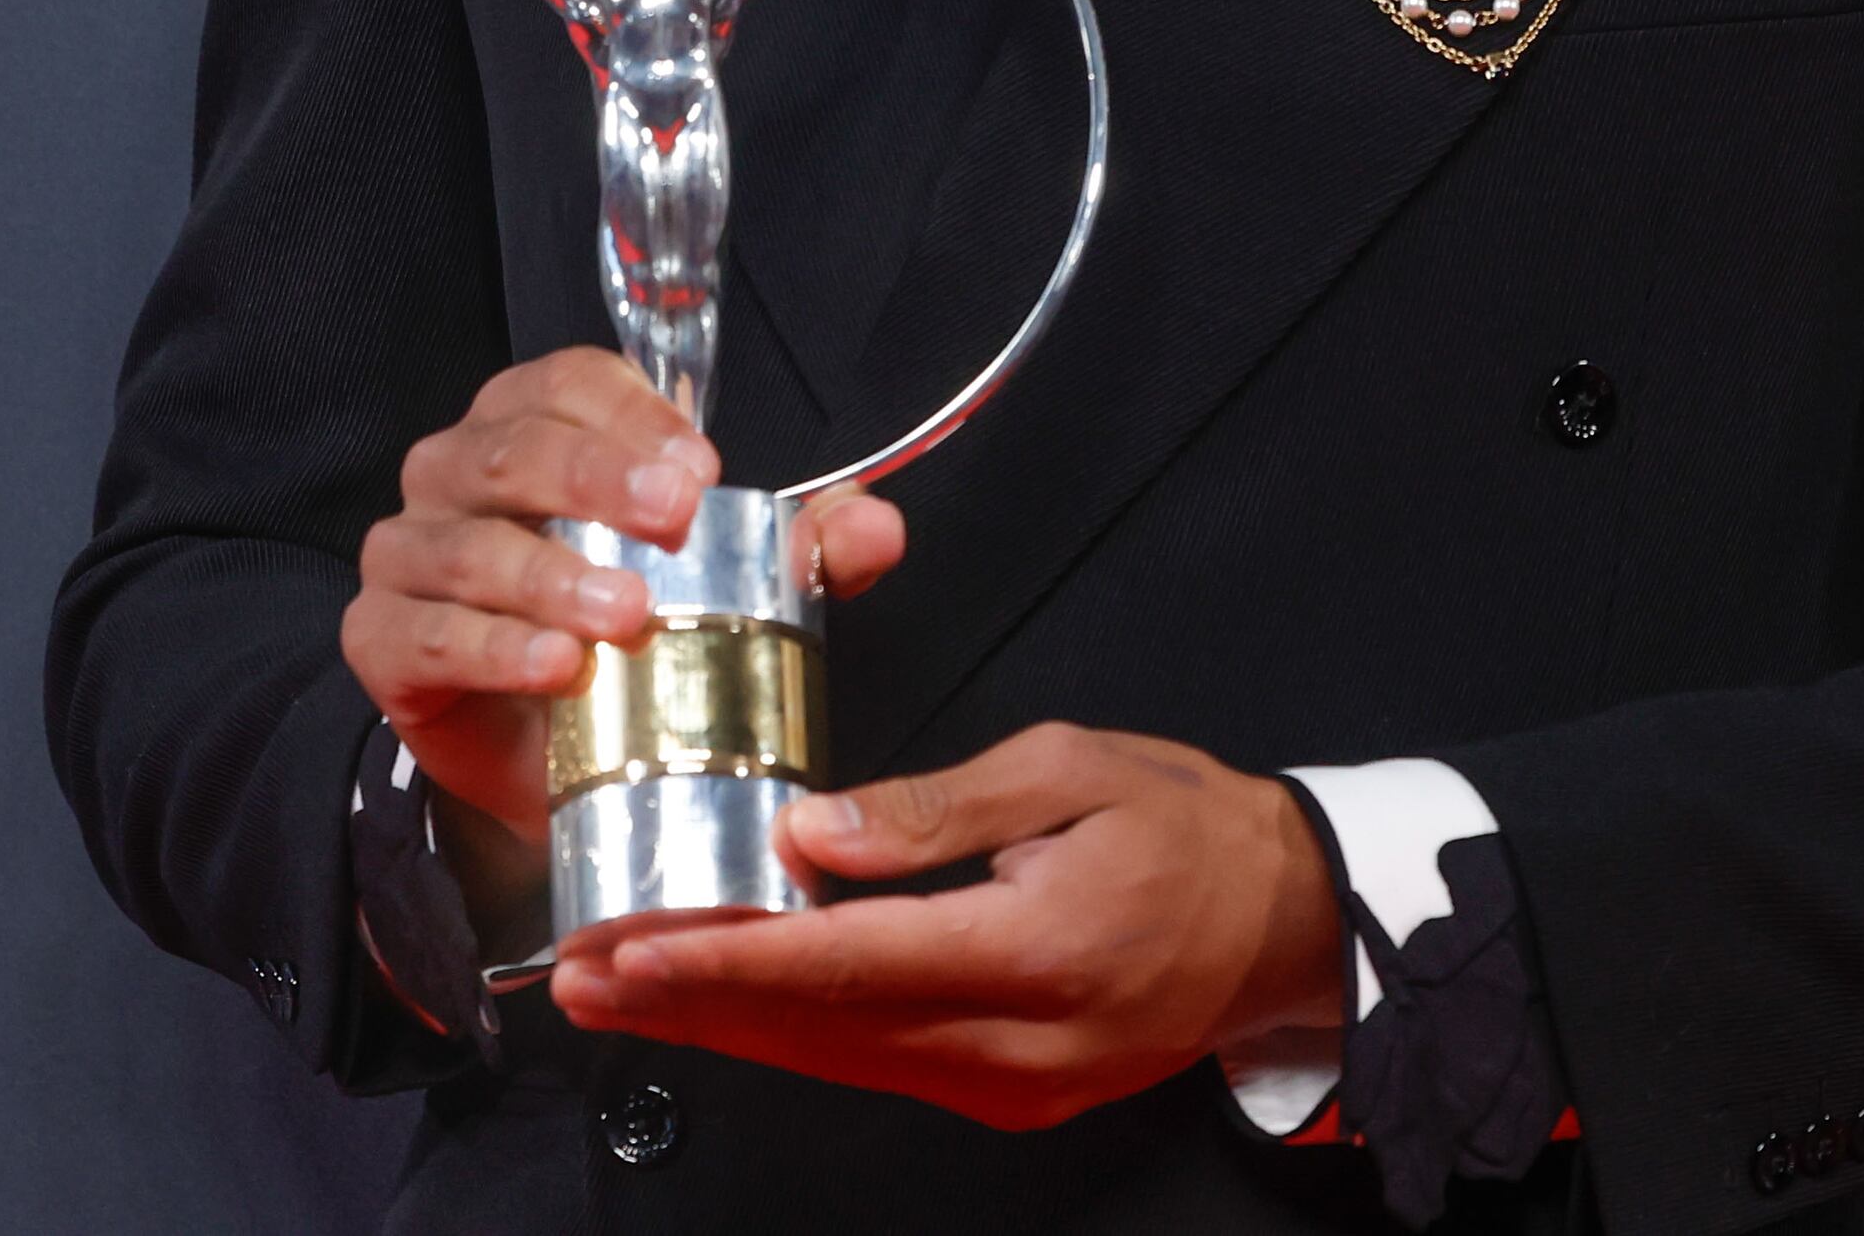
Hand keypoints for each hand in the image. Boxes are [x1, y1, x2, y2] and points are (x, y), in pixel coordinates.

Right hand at [340, 348, 906, 931]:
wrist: (548, 758)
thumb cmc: (629, 635)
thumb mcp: (728, 587)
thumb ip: (802, 551)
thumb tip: (878, 527)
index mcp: (535, 423)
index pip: (571, 382)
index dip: (631, 416)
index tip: (700, 472)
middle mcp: (456, 470)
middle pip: (515, 450)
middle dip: (597, 482)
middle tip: (674, 522)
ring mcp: (409, 552)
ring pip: (468, 544)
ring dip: (549, 576)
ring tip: (625, 617)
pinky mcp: (381, 639)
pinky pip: (424, 633)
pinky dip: (490, 648)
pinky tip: (555, 670)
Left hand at [549, 724, 1348, 1130]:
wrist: (1288, 922)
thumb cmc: (1188, 826)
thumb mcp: (1069, 769)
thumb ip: (932, 808)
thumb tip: (807, 833)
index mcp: (1031, 950)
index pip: (842, 965)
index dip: (724, 963)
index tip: (628, 953)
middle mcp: (1013, 1043)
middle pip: (817, 1033)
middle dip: (687, 1007)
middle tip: (576, 979)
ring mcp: (1010, 1085)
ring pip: (837, 1061)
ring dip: (725, 1027)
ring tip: (619, 993)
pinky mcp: (1009, 1095)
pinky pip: (879, 1066)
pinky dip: (794, 1034)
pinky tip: (731, 1002)